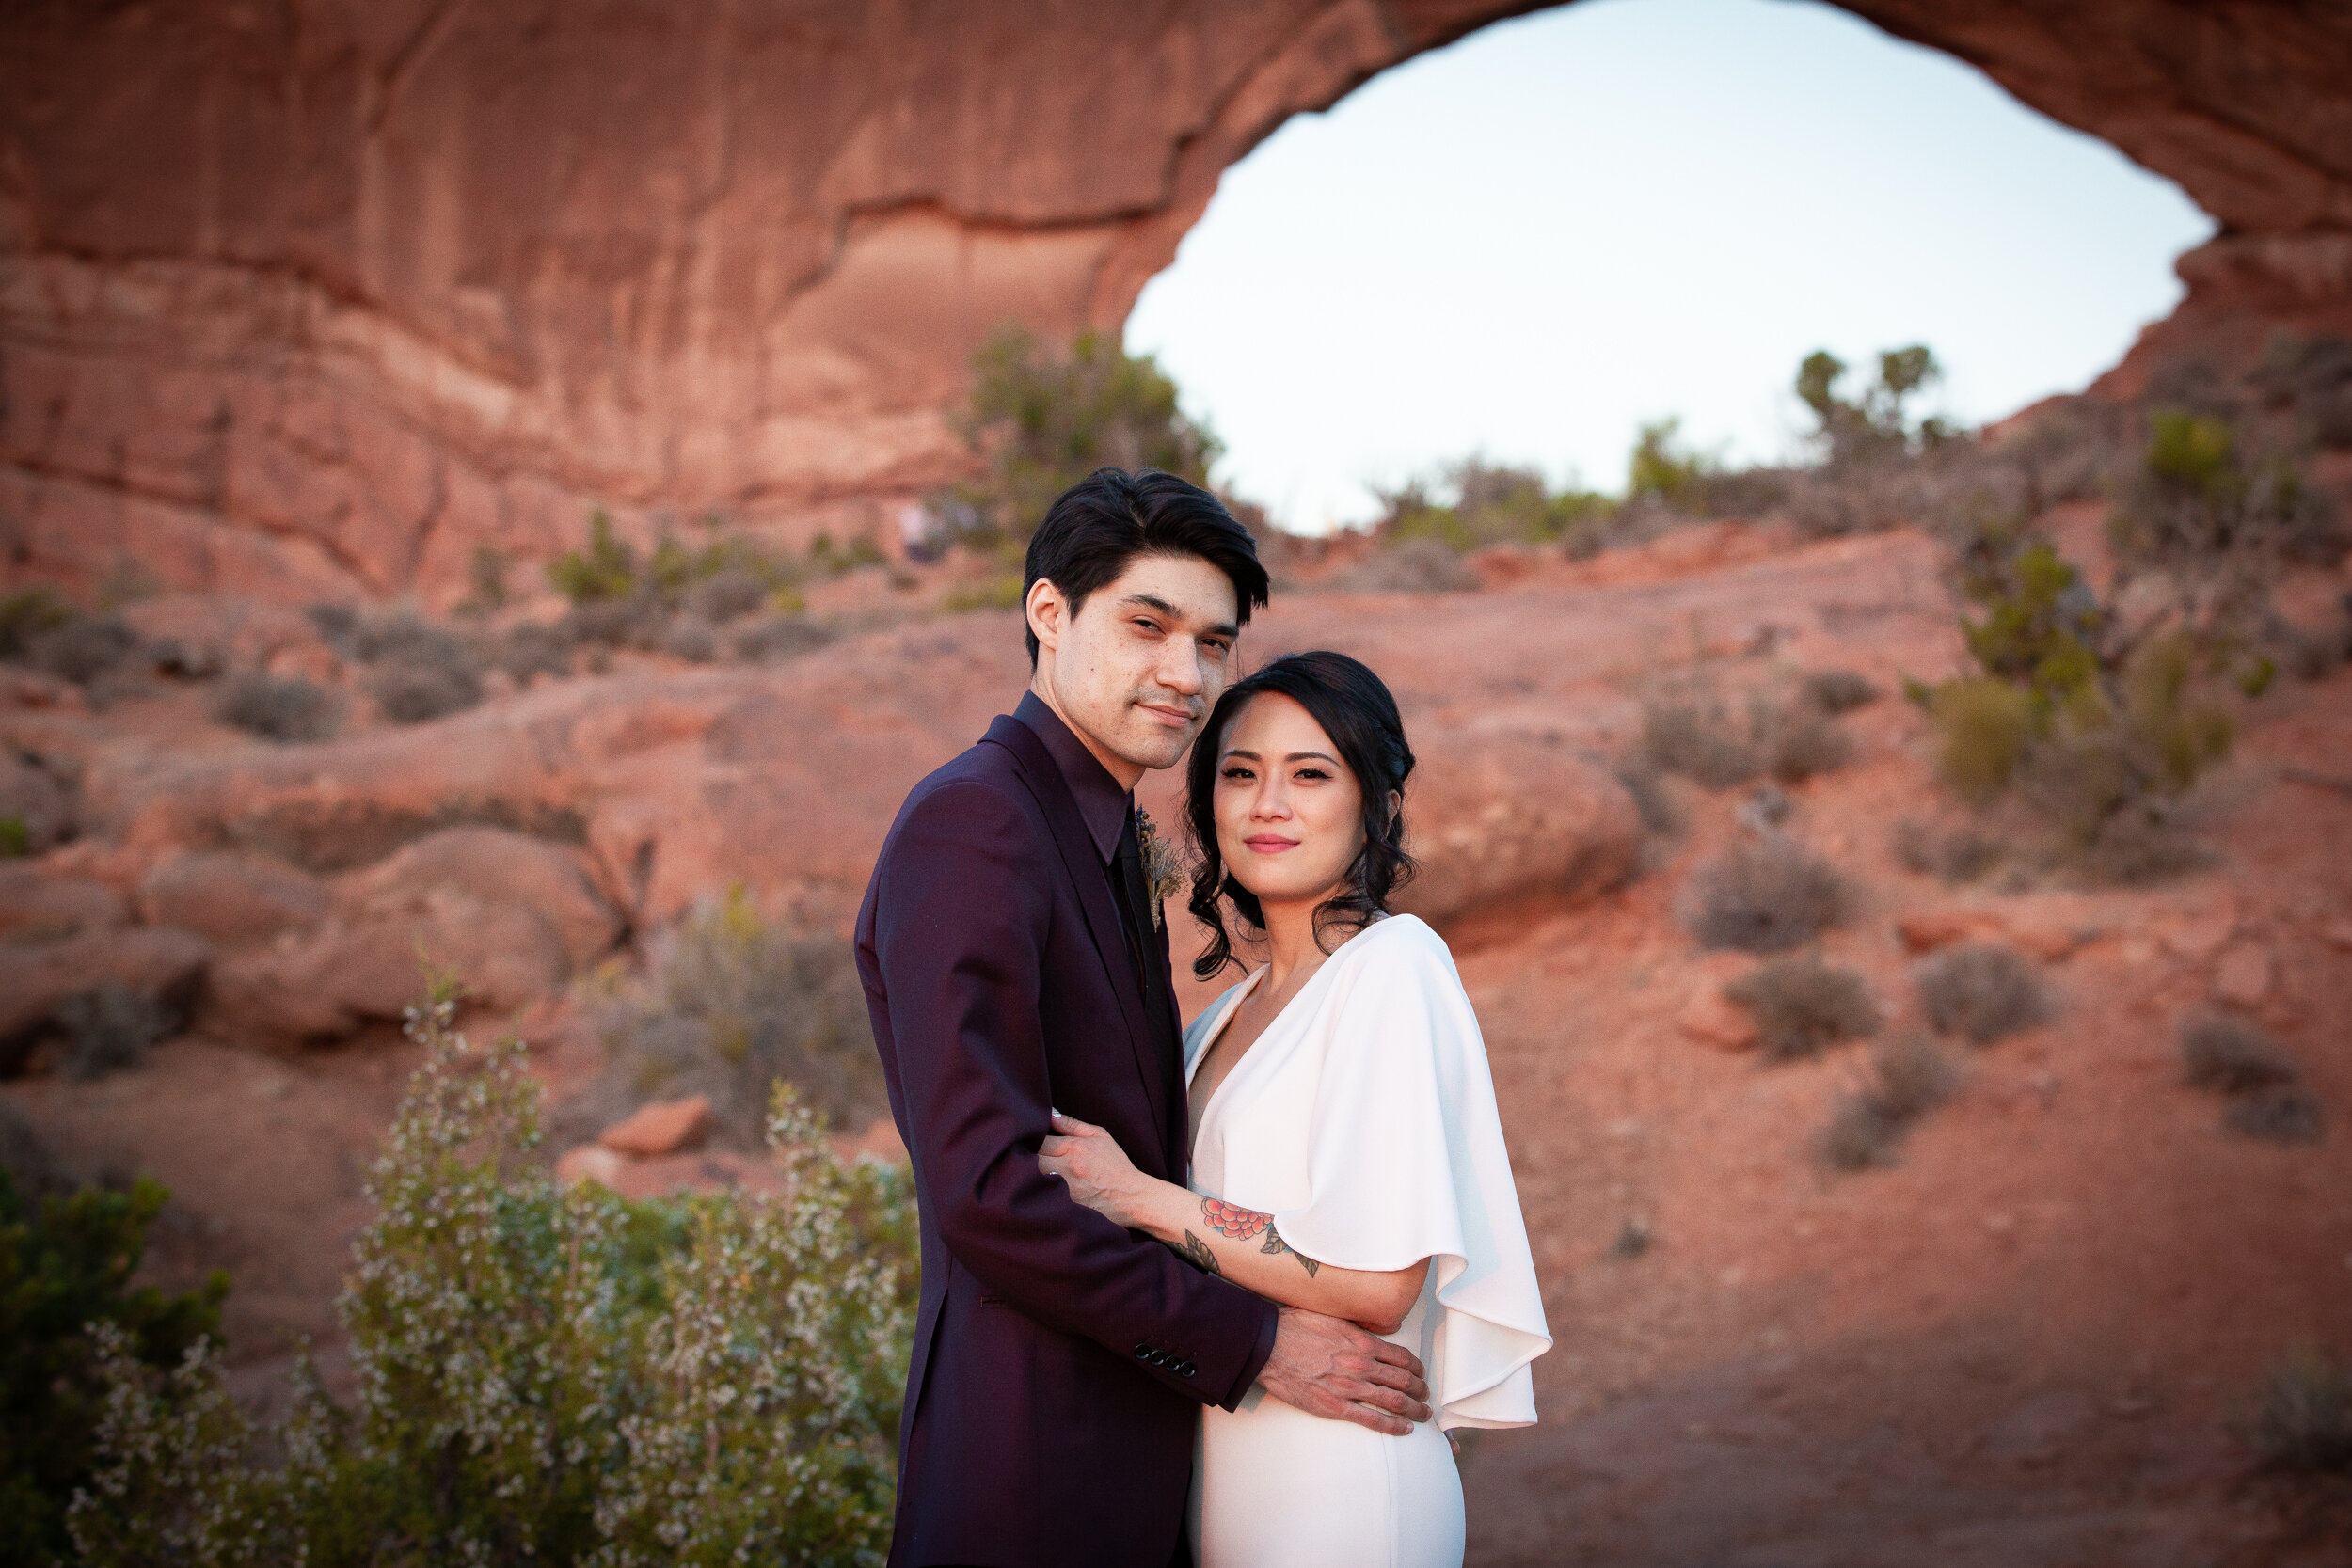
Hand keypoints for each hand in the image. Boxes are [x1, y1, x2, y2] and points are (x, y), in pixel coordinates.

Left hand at [1038, 1110, 1153, 1229]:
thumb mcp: (1100, 1137)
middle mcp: (1068, 1168)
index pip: (1039, 1141)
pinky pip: (1044, 1197)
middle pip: (1031, 1161)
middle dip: (1026, 1160)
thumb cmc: (1115, 1165)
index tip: (1029, 1143)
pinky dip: (1040, 1193)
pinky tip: (1041, 1192)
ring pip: (1034, 1180)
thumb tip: (1049, 1113)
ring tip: (1032, 1175)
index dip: (1030, 1141)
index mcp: (1075, 1148)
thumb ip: (1072, 1125)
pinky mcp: (1066, 1207)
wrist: (1131, 1197)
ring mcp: (1066, 1190)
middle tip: (1026, 1159)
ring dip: (1031, 1177)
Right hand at [1257, 1306, 1431, 1436]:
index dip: (1416, 1368)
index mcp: (1362, 1342)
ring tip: (1423, 1414)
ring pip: (1395, 1401)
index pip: (1402, 1357)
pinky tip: (1405, 1429)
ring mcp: (1350, 1387)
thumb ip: (1357, 1328)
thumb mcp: (1333, 1317)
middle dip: (1420, 1390)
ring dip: (1414, 1409)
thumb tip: (1380, 1330)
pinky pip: (1373, 1420)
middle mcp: (1362, 1364)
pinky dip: (1394, 1426)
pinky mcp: (1336, 1407)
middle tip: (1425, 1396)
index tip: (1420, 1373)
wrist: (1268, 1346)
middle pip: (1404, 1380)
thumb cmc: (1295, 1328)